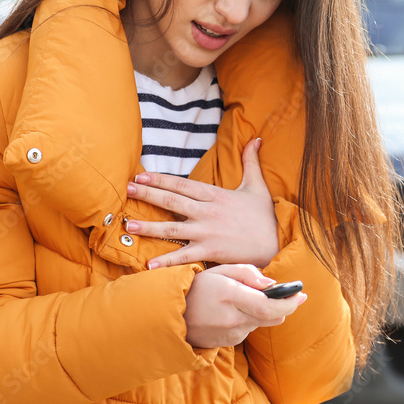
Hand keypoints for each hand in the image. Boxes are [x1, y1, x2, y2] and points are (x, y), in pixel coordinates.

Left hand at [125, 138, 279, 268]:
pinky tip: (148, 264)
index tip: (141, 176)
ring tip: (129, 224)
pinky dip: (166, 261)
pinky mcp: (209, 251)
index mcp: (216, 195)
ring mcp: (207, 233)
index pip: (182, 184)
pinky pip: (183, 256)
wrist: (276, 243)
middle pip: (171, 201)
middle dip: (147, 195)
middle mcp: (207, 212)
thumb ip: (252, 162)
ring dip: (148, 226)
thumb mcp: (258, 186)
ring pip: (171, 228)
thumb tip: (257, 139)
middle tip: (126, 190)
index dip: (160, 179)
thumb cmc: (265, 217)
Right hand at [183, 263, 306, 348]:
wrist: (172, 314)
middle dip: (286, 307)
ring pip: (260, 322)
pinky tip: (235, 311)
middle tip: (296, 297)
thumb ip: (248, 273)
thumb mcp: (221, 270)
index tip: (302, 294)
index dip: (289, 302)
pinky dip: (249, 319)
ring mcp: (230, 334)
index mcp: (230, 296)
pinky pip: (248, 329)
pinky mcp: (228, 343)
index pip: (268, 305)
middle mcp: (232, 318)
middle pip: (271, 317)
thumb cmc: (198, 287)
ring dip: (263, 312)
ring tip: (247, 299)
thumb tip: (271, 284)